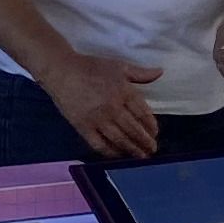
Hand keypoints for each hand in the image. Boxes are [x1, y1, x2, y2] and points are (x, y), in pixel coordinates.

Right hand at [40, 49, 166, 160]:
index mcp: (124, 92)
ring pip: (119, 139)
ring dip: (132, 149)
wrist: (62, 71)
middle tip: (152, 149)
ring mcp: (98, 119)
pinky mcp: (83, 127)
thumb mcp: (119, 66)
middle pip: (134, 129)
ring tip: (140, 156)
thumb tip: (160, 72)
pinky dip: (110, 152)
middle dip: (145, 141)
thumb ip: (141, 73)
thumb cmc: (92, 67)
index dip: (151, 126)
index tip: (155, 133)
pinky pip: (99, 144)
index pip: (143, 114)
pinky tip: (118, 155)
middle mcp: (113, 108)